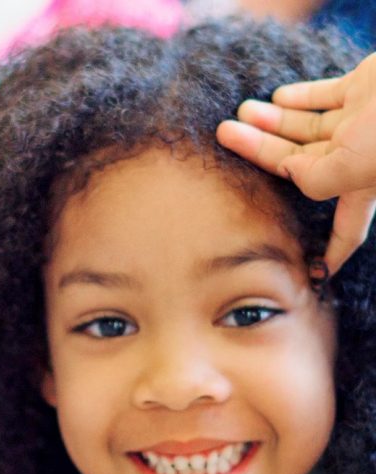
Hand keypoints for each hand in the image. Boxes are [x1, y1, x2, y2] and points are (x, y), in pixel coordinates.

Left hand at [216, 52, 375, 273]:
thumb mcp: (358, 167)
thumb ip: (319, 179)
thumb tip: (289, 173)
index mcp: (365, 186)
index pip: (348, 230)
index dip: (332, 252)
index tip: (316, 274)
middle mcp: (362, 158)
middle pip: (301, 164)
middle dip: (261, 151)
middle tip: (223, 134)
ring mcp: (364, 122)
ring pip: (307, 128)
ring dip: (272, 122)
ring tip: (238, 113)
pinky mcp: (367, 88)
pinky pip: (325, 97)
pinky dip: (299, 97)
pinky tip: (275, 98)